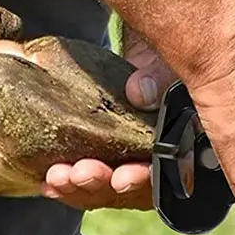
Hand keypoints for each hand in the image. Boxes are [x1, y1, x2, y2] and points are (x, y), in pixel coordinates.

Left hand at [40, 26, 175, 209]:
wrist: (146, 45)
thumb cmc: (163, 56)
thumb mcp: (167, 61)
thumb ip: (160, 77)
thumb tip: (140, 93)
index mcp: (185, 140)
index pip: (171, 173)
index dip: (145, 179)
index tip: (121, 178)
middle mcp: (161, 158)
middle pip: (136, 189)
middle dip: (104, 185)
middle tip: (80, 173)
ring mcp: (132, 161)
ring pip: (109, 189)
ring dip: (81, 188)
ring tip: (58, 177)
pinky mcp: (107, 158)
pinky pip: (89, 181)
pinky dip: (69, 186)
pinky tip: (49, 184)